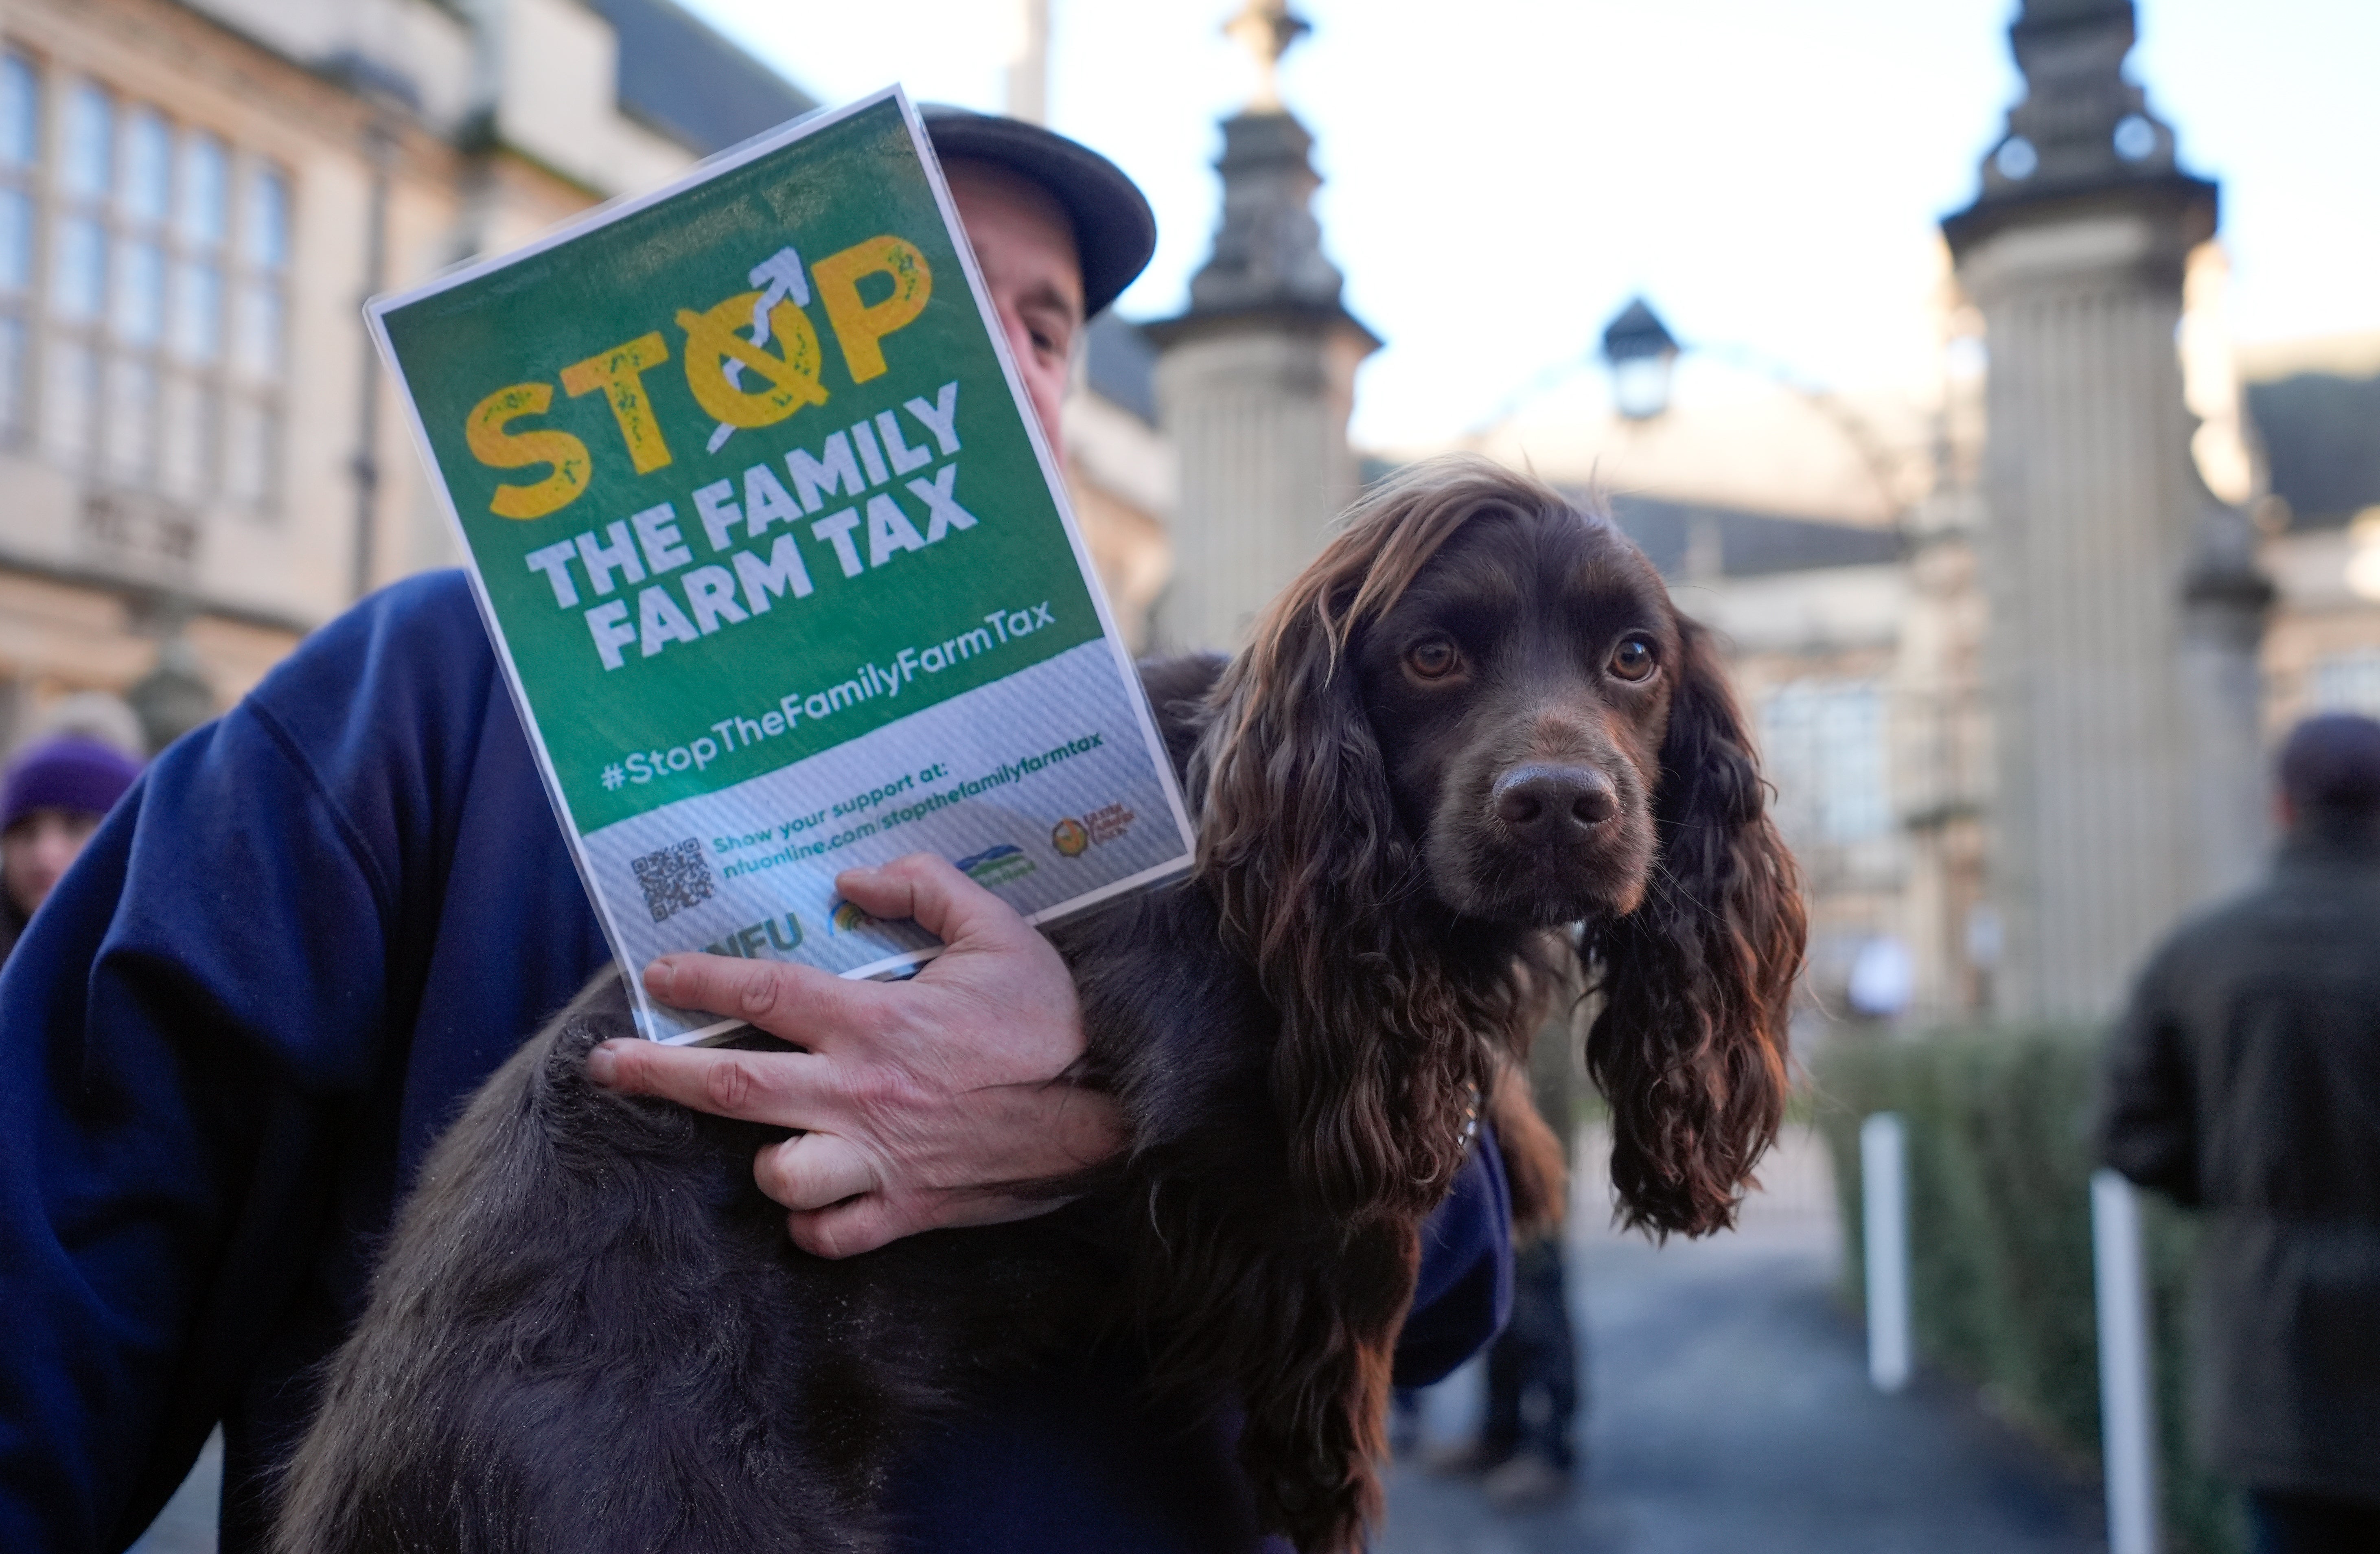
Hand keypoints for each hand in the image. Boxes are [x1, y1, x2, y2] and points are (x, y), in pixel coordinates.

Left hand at [586, 853, 1122, 1256]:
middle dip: (660, 1074)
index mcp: (878, 1021)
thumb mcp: (1000, 929)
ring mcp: (881, 1160)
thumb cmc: (1054, 1020)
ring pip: (778, 1174)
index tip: (657, 975)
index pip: (765, 993)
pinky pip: (830, 1234)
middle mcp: (863, 1093)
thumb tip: (852, 881)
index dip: (701, 980)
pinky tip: (816, 1196)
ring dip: (761, 1158)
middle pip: (735, 1086)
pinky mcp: (908, 1210)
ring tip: (763, 1138)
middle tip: (606, 1068)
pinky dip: (813, 1222)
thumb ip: (925, 890)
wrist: (1112, 1110)